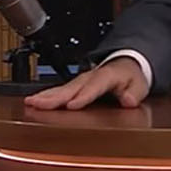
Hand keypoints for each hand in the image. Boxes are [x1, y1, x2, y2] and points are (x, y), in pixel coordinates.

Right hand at [23, 56, 149, 109]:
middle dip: (54, 96)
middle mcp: (89, 76)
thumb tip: (129, 100)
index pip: (93, 86)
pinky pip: (59, 90)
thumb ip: (135, 93)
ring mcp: (80, 80)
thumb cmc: (130, 77)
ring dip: (45, 96)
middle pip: (70, 87)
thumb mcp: (140, 85)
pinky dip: (46, 96)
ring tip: (31, 102)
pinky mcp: (74, 85)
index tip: (71, 105)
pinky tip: (33, 101)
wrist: (125, 65)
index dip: (83, 96)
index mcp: (106, 75)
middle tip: (39, 103)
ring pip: (61, 88)